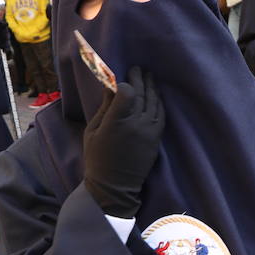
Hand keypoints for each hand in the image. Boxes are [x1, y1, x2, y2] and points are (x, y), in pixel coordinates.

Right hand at [82, 65, 164, 217]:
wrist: (115, 186)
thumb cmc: (98, 157)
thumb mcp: (93, 131)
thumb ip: (104, 108)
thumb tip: (111, 86)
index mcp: (116, 122)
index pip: (126, 92)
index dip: (123, 83)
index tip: (119, 78)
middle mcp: (136, 124)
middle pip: (141, 93)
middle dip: (139, 78)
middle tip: (137, 68)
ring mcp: (149, 131)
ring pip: (154, 102)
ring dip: (152, 87)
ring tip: (149, 76)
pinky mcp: (157, 138)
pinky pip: (161, 114)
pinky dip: (159, 102)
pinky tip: (156, 95)